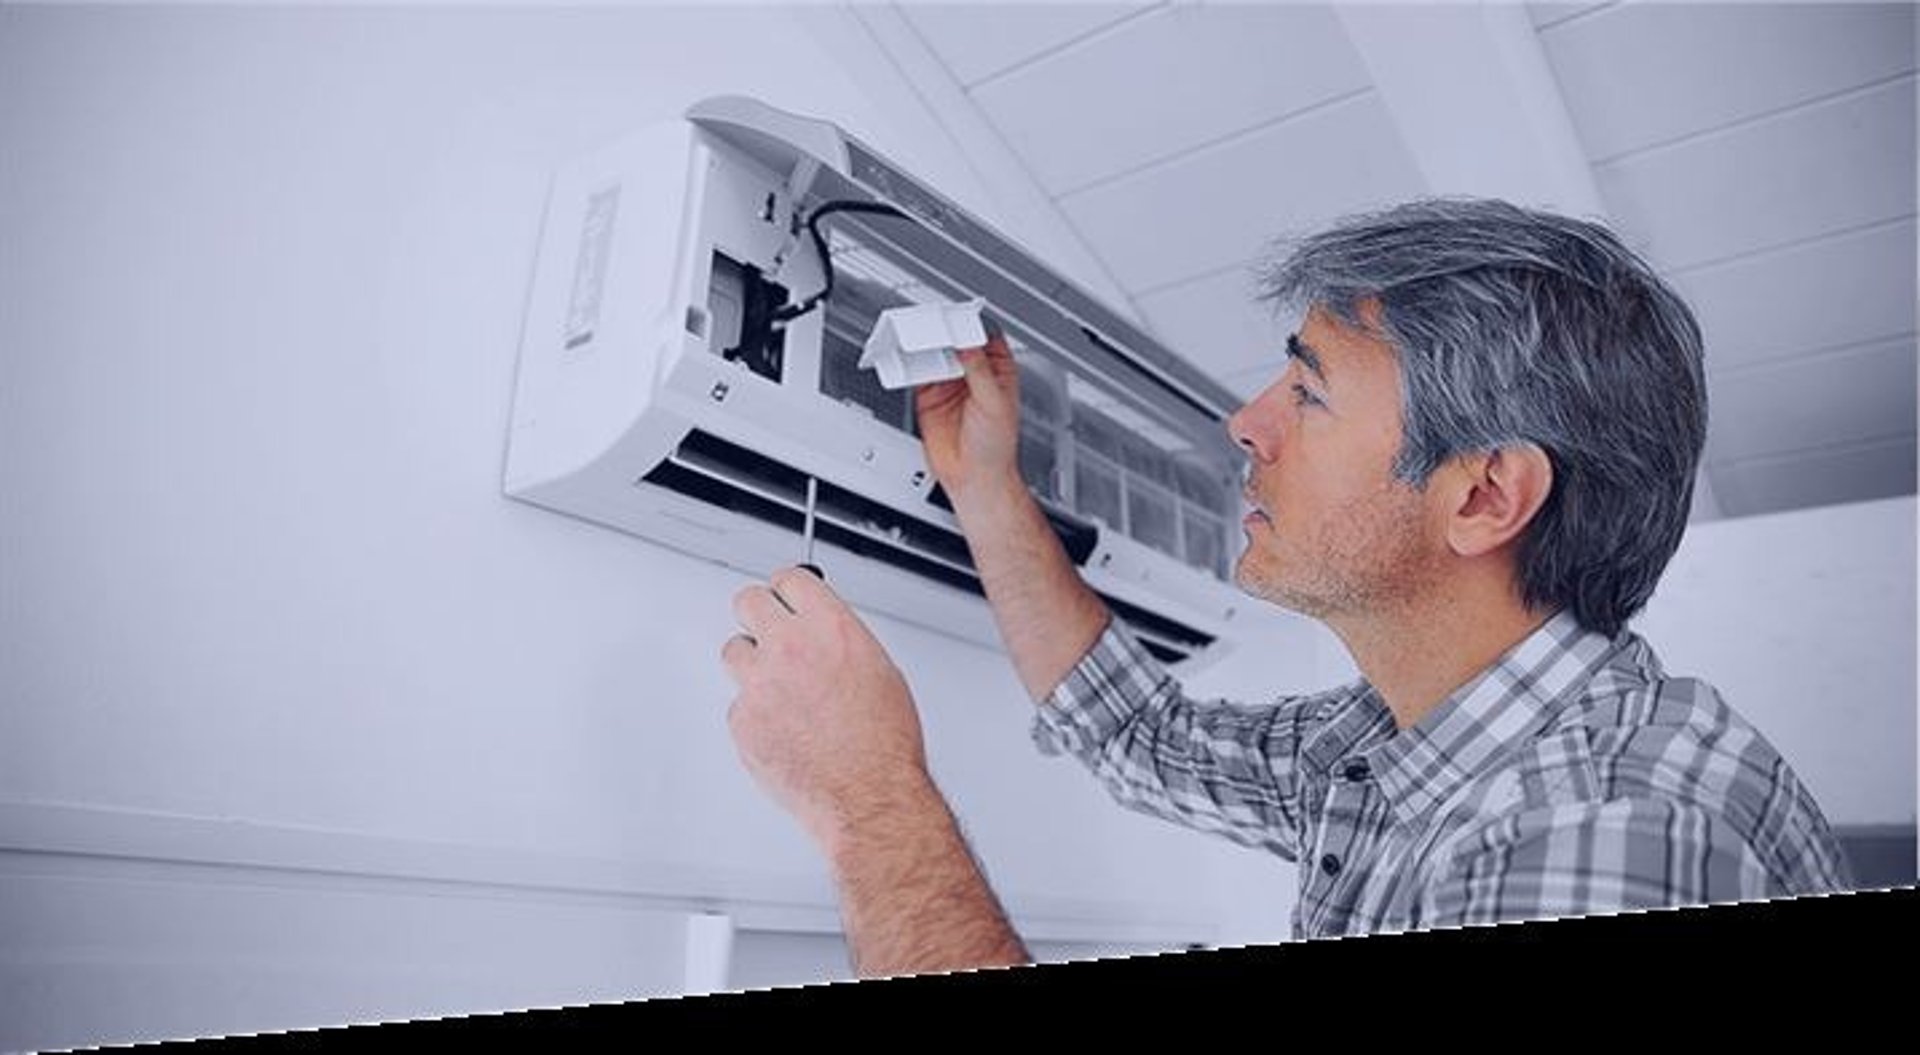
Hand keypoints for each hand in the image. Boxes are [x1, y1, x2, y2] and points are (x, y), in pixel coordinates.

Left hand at [720, 566, 934, 853]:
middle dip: (758, 613)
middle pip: (748, 601)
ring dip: (752, 663)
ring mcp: (760, 683)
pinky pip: (738, 704)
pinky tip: (782, 728)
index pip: (790, 580)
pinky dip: (755, 713)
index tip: (786, 595)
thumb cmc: (884, 743)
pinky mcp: (742, 720)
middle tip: (766, 627)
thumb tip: (825, 637)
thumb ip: (842, 644)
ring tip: (777, 687)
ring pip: (735, 651)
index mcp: (831, 627)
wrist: (868, 794)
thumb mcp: (882, 671)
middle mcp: (790, 647)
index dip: (788, 589)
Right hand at [913, 329, 1021, 499]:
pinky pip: (915, 372)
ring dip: (924, 344)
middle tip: (931, 323)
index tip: (957, 316)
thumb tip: (967, 343)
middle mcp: (973, 373)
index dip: (971, 323)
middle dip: (943, 330)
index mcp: (998, 371)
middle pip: (955, 340)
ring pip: (934, 353)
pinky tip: (906, 358)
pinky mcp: (928, 396)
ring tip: (916, 336)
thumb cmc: (997, 447)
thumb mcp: (994, 403)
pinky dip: (908, 363)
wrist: (974, 477)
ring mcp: (949, 384)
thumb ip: (979, 370)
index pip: (984, 335)